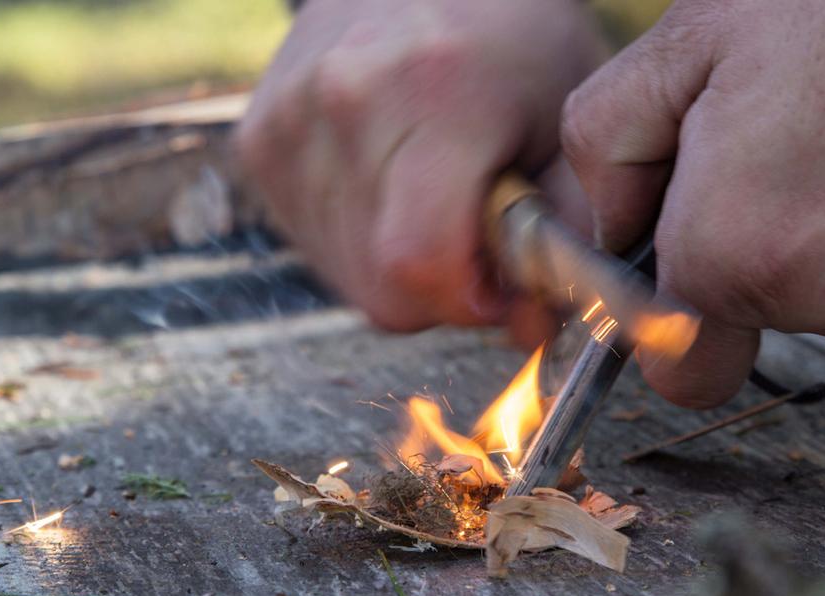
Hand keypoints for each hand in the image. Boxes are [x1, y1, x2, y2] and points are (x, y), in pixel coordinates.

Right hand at [238, 0, 606, 342]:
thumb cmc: (507, 37)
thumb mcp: (567, 119)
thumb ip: (565, 229)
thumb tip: (531, 329)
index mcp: (429, 92)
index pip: (419, 261)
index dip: (469, 298)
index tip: (501, 277)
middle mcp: (340, 105)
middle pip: (383, 288)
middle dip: (443, 288)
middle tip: (475, 231)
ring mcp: (285, 125)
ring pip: (349, 278)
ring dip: (403, 267)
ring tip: (433, 196)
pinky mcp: (257, 143)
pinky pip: (317, 247)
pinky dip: (362, 242)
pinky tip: (389, 187)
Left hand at [562, 0, 824, 406]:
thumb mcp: (683, 43)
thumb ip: (607, 147)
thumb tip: (612, 226)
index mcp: (730, 251)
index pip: (681, 368)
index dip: (671, 317)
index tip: (681, 249)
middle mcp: (821, 291)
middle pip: (754, 314)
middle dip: (742, 241)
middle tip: (771, 136)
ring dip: (814, 220)